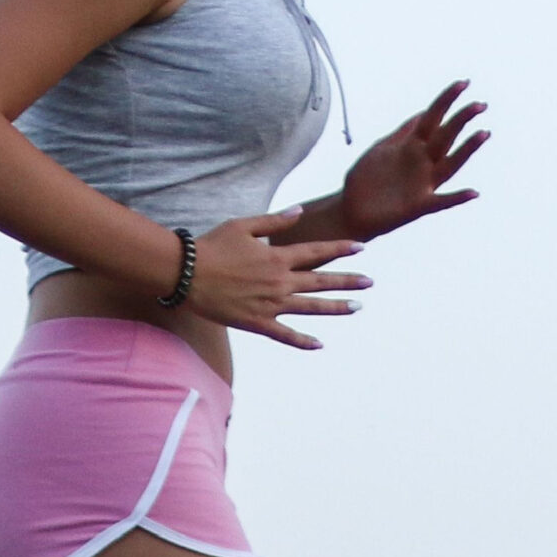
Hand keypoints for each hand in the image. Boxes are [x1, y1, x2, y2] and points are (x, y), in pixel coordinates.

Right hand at [188, 211, 369, 350]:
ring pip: (311, 307)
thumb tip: (299, 212)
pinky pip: (285, 334)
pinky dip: (303, 341)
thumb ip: (274, 221)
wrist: (187, 274)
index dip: (340, 249)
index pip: (317, 252)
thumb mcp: (243, 225)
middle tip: (369, 283)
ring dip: (336, 308)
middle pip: (322, 281)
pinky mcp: (257, 322)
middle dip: (348, 281)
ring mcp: (270, 304)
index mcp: (277, 256)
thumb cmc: (212, 246)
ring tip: (357, 307)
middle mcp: (280, 281)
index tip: (361, 248)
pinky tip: (319, 344)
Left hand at [336, 82, 488, 240]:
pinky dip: (457, 198)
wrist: (351, 210)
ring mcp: (423, 184)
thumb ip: (403, 132)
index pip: (433, 117)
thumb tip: (422, 113)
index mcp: (412, 146)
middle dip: (461, 119)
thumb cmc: (366, 178)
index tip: (464, 83)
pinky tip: (473, 192)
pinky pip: (441, 202)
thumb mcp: (382, 149)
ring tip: (483, 134)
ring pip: (450, 164)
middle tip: (480, 105)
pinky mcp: (417, 206)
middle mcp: (422, 163)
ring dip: (467, 150)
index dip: (447, 100)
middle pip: (446, 136)